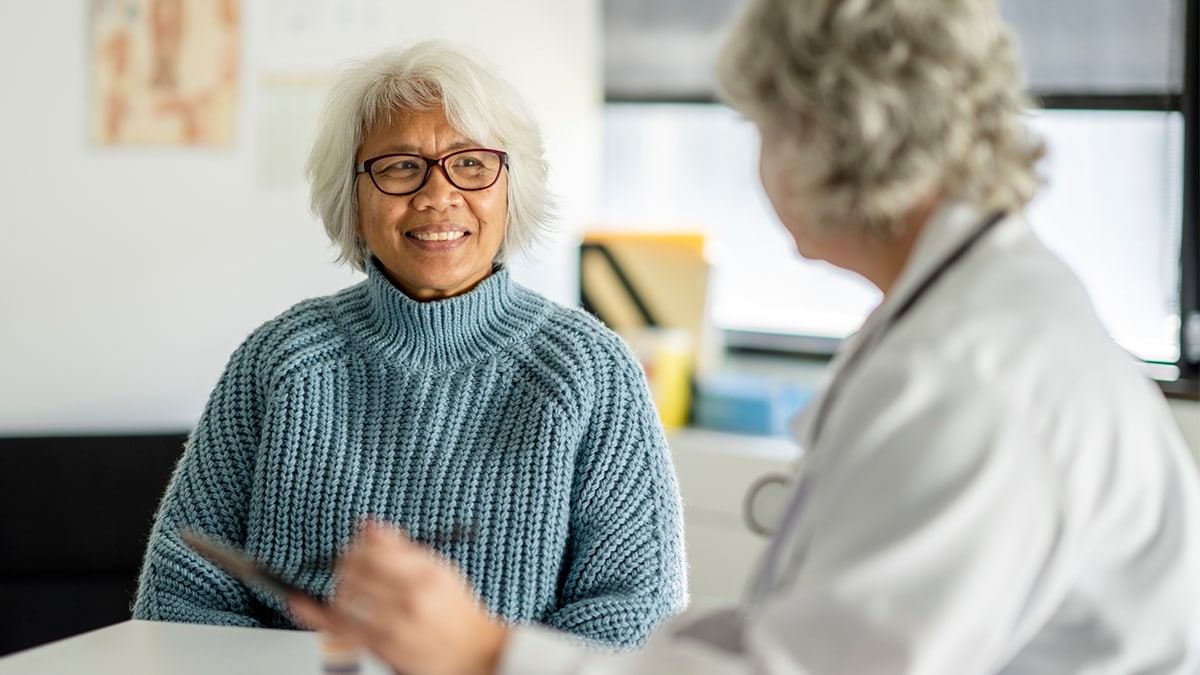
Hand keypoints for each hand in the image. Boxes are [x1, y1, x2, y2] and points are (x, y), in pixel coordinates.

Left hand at [289, 521, 508, 674]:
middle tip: (346, 565)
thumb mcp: (440, 570)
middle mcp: (410, 596)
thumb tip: (367, 526)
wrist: (476, 655)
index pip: (374, 547)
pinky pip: (338, 626)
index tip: (356, 548)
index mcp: (426, 572)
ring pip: (345, 594)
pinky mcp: (383, 647)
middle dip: (344, 563)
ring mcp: (395, 624)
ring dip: (337, 586)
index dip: (358, 545)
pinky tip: (297, 602)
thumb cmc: (457, 613)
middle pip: (356, 568)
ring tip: (343, 586)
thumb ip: (402, 548)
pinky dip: (313, 613)